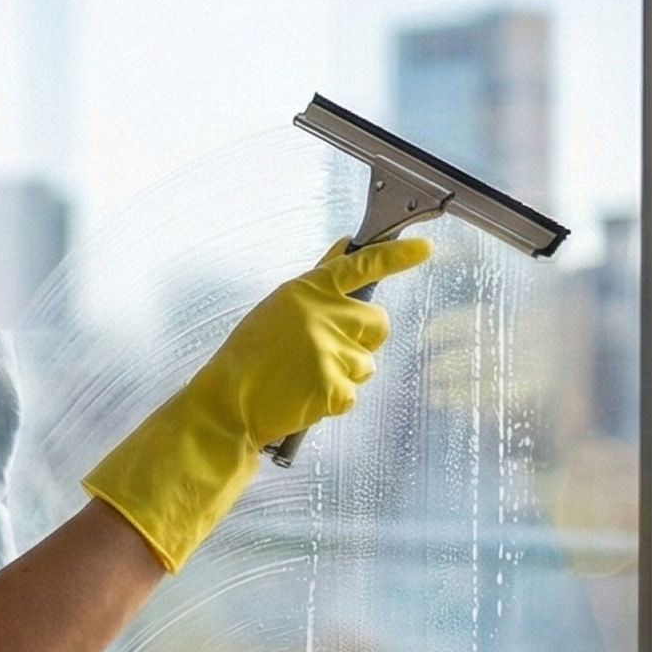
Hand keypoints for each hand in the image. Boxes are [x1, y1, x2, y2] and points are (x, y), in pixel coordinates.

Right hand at [201, 236, 431, 447]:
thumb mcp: (278, 308)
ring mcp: (331, 352)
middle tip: (329, 352)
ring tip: (305, 378)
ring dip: (344, 374)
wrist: (228, 402)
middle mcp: (323, 316)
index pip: (362, 265)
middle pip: (378, 324)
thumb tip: (344, 248)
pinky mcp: (334, 387)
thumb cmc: (248, 357)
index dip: (397, 255)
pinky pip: (352, 394)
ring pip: (367, 364)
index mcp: (307, 292)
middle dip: (363, 340)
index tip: (423, 248)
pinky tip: (305, 396)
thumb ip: (318, 282)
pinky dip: (333, 400)